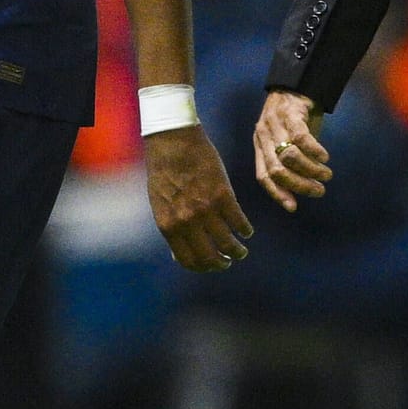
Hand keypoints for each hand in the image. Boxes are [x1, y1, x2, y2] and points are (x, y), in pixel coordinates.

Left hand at [142, 124, 252, 271]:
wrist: (173, 141)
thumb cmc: (164, 171)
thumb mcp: (160, 203)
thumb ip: (171, 228)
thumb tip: (177, 254)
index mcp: (168, 226)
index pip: (189, 260)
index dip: (202, 267)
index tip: (211, 265)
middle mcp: (187, 222)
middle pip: (210, 257)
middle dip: (222, 263)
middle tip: (229, 261)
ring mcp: (206, 209)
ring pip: (228, 243)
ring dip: (237, 251)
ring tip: (241, 251)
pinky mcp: (223, 195)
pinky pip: (239, 222)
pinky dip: (245, 230)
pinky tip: (247, 231)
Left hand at [253, 89, 330, 212]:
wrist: (297, 82)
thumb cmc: (294, 117)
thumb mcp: (286, 141)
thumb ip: (289, 163)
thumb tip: (300, 193)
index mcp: (260, 145)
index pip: (263, 176)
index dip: (277, 194)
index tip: (294, 207)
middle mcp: (263, 135)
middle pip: (277, 170)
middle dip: (300, 185)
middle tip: (319, 190)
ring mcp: (274, 123)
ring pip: (289, 156)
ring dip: (311, 170)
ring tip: (326, 174)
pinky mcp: (289, 112)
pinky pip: (301, 138)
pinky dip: (314, 151)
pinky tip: (325, 156)